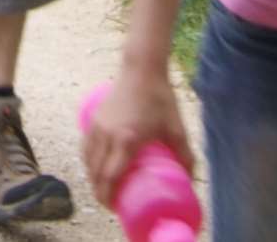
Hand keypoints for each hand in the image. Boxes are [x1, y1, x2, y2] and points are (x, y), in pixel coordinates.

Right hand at [83, 64, 191, 205]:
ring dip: (92, 177)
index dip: (108, 197)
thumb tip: (191, 178)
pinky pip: (86, 147)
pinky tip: (95, 165)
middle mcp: (106, 135)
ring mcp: (97, 126)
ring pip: (87, 160)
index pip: (109, 177)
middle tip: (111, 202)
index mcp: (125, 141)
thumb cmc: (159, 98)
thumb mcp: (176, 129)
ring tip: (104, 186)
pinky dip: (88, 161)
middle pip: (95, 172)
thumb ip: (185, 155)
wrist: (140, 69)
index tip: (114, 208)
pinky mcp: (93, 119)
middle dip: (100, 191)